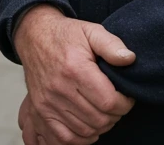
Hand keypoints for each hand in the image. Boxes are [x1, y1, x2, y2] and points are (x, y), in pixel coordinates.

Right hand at [14, 5, 134, 143]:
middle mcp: (60, 88)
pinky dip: (82, 136)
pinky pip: (66, 138)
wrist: (34, 37)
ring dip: (101, 125)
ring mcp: (48, 102)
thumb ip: (111, 45)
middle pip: (99, 119)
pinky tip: (89, 123)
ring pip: (86, 131)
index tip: (126, 96)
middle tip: (115, 103)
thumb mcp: (90, 30)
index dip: (125, 103)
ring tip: (103, 111)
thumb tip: (130, 59)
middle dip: (115, 115)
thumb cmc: (65, 35)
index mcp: (75, 68)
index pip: (109, 101)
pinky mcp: (41, 111)